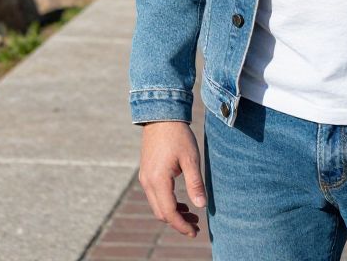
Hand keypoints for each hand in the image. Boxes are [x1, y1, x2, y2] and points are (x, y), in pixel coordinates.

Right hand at [138, 120, 206, 237]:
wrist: (161, 114)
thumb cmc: (178, 135)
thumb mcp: (190, 158)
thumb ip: (195, 183)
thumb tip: (201, 206)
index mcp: (158, 180)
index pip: (169, 212)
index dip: (182, 226)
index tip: (195, 232)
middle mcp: (147, 182)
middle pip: (161, 213)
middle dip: (178, 222)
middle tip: (196, 225)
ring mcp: (144, 177)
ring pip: (157, 205)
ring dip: (172, 213)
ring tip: (191, 214)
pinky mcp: (146, 172)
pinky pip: (154, 195)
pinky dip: (166, 203)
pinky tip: (181, 201)